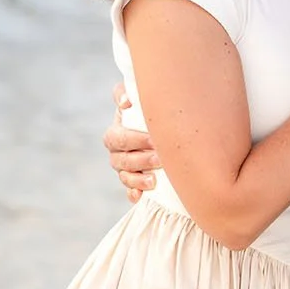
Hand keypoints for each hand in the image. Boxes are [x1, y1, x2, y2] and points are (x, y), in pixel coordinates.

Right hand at [104, 85, 158, 201]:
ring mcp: (125, 166)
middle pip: (120, 158)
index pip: (117, 136)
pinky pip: (130, 191)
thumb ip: (132, 93)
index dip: (132, 139)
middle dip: (139, 158)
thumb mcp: (146, 99)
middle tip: (159, 157)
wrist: (172, 128)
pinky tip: (141, 195)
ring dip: (136, 178)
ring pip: (124, 175)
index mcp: (120, 129)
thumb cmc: (159, 110)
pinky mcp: (134, 181)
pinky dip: (135, 193)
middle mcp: (118, 149)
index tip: (153, 140)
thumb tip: (126, 102)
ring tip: (154, 179)